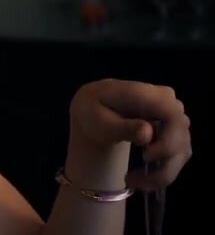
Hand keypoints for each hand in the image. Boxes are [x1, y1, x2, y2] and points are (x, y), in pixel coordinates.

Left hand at [69, 78, 191, 190]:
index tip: (146, 158)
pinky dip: (163, 171)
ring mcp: (174, 117)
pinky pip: (178, 154)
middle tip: (132, 179)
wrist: (93, 108)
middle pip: (181, 136)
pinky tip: (142, 178)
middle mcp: (167, 103)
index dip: (168, 141)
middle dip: (163, 164)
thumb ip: (122, 127)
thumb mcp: (98, 120)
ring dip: (162, 173)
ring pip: (182, 150)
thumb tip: (148, 134)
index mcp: (147, 94)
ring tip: (132, 181)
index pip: (173, 116)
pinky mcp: (174, 132)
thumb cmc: (92, 111)